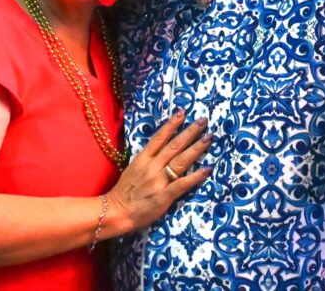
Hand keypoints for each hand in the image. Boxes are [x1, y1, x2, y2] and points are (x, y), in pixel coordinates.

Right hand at [105, 109, 211, 235]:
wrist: (116, 212)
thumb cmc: (124, 192)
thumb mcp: (132, 169)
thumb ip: (147, 159)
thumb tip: (161, 150)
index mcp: (143, 159)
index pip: (159, 137)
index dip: (172, 124)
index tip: (183, 113)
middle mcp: (152, 166)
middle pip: (174, 146)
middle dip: (190, 132)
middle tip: (203, 121)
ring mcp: (159, 181)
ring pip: (181, 161)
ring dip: (196, 148)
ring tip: (208, 138)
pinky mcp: (164, 196)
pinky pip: (183, 184)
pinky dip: (196, 176)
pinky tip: (207, 169)